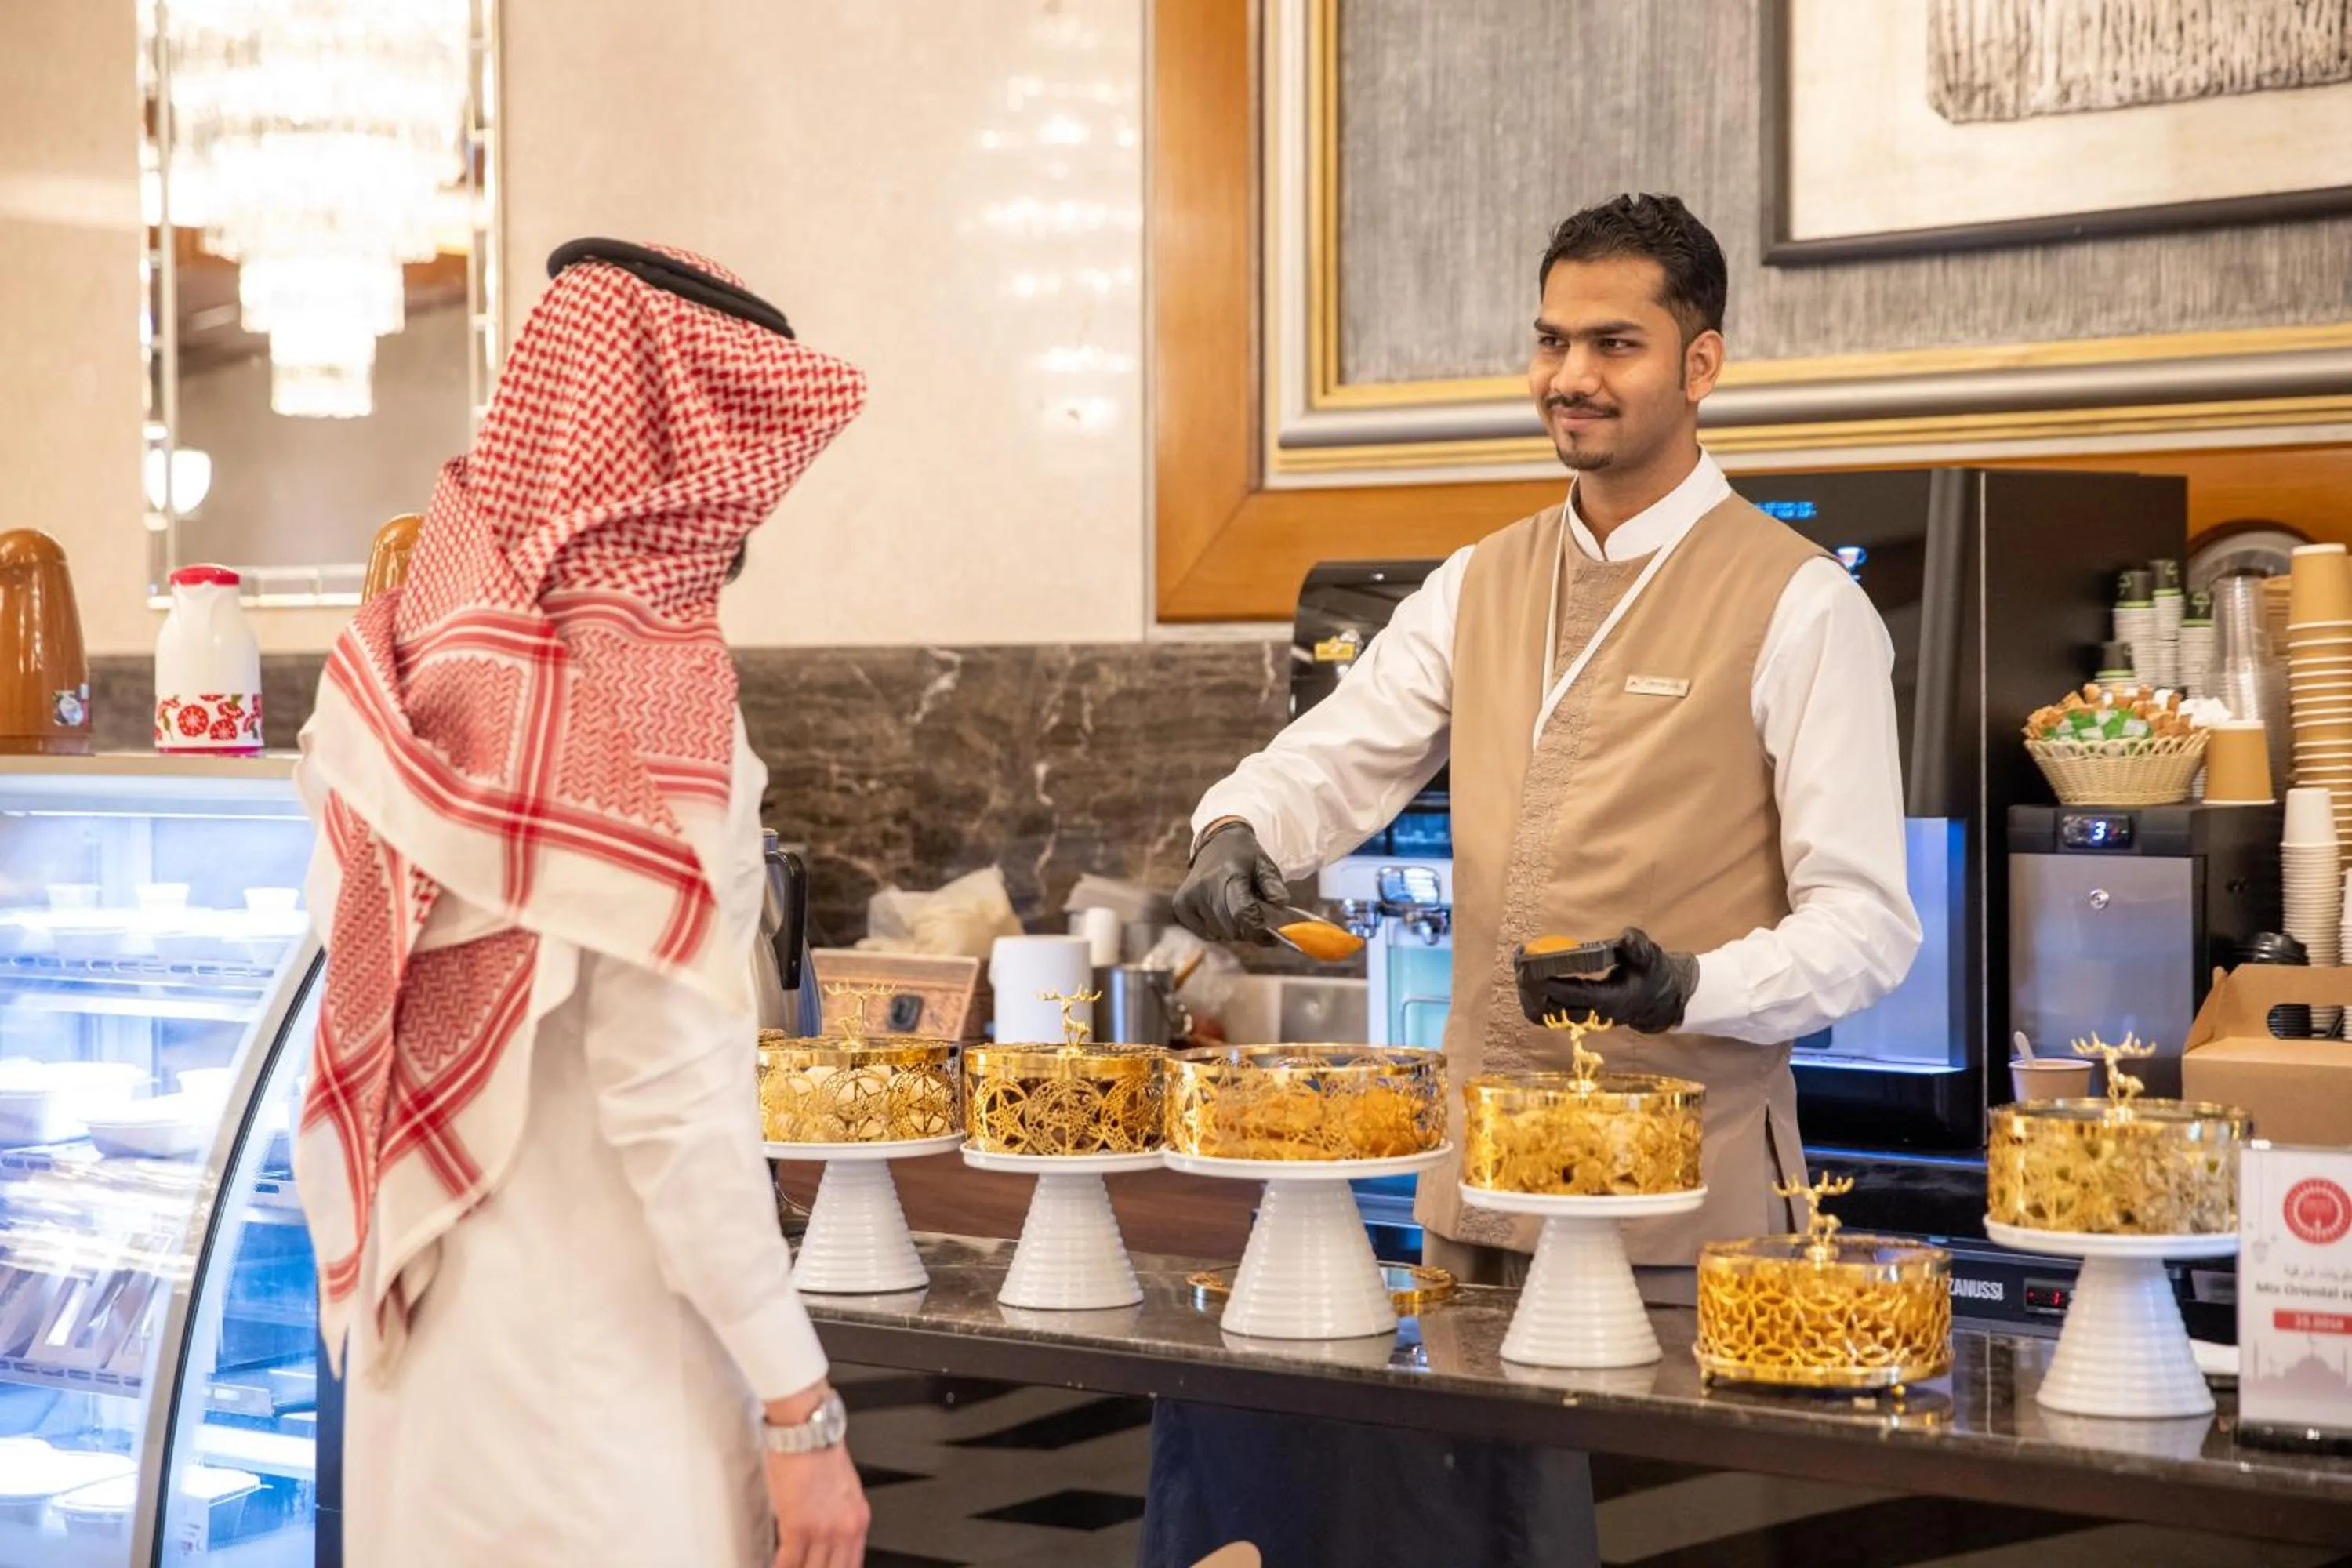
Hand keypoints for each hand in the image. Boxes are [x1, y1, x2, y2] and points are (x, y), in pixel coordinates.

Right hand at [766, 1384, 867, 1567]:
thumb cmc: (819, 1449)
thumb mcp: (844, 1489)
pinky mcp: (798, 1526)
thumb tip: (827, 1537)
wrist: (807, 1429)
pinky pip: (789, 1563)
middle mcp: (845, 1528)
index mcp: (858, 1519)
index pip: (853, 1565)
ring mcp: (822, 1530)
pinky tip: (772, 1566)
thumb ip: (839, 1517)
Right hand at [1173, 821, 1286, 943]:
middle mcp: (1205, 885)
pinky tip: (1221, 913)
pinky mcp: (1181, 904)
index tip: (1272, 937)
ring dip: (1233, 930)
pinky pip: (1204, 933)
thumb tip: (1281, 906)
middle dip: (1248, 931)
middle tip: (1256, 920)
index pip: (1243, 913)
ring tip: (1237, 910)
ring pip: (1219, 932)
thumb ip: (1275, 887)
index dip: (1258, 931)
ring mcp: (1190, 895)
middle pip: (1231, 928)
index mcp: (1229, 874)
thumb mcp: (1265, 865)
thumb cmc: (1245, 857)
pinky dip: (1216, 930)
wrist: (1217, 841)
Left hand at [1516, 926, 1698, 1034]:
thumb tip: (1622, 940)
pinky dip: (1532, 995)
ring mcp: (1581, 1018)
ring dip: (1527, 990)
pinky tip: (1527, 972)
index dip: (1549, 981)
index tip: (1532, 963)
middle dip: (1531, 983)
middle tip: (1521, 956)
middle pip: (1550, 1008)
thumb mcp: (1649, 955)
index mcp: (1608, 1000)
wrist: (1655, 998)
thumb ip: (1636, 946)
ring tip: (1520, 961)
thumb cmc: (1650, 973)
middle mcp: (1591, 1014)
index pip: (1572, 995)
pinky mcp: (1574, 1015)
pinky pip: (1545, 1013)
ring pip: (1543, 1014)